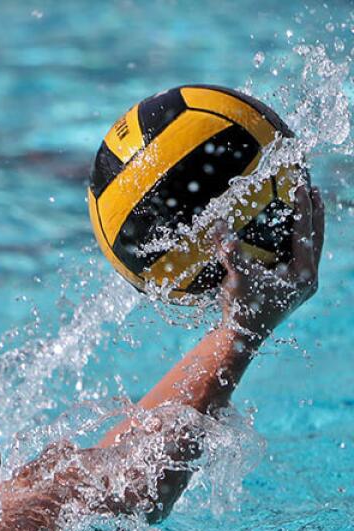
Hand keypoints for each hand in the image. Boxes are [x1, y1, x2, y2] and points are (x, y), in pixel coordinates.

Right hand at [219, 181, 323, 339]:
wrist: (240, 339)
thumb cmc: (243, 310)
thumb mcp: (239, 278)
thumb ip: (232, 252)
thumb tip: (219, 225)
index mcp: (304, 275)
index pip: (306, 234)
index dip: (303, 209)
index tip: (302, 185)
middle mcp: (307, 278)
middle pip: (316, 238)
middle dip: (314, 212)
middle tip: (313, 187)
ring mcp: (299, 284)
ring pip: (310, 247)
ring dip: (308, 224)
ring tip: (307, 204)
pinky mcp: (289, 287)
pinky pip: (297, 256)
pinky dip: (296, 239)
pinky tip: (288, 232)